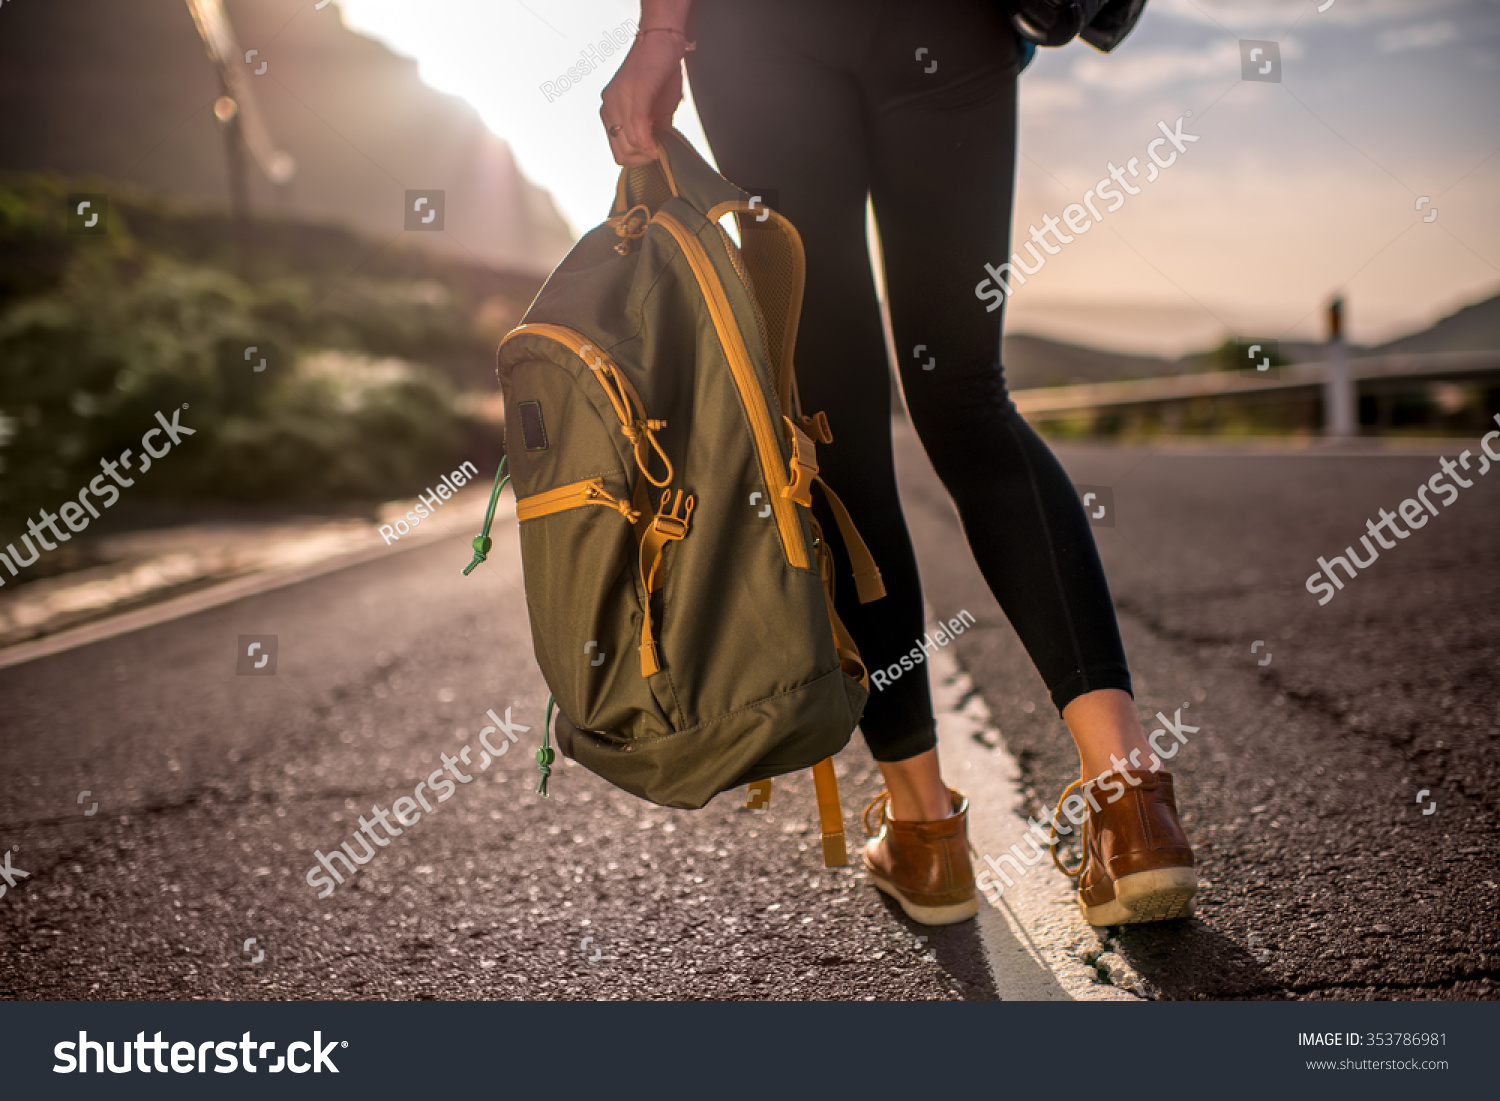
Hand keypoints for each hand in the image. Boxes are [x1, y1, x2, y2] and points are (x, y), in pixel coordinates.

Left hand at [600, 32, 684, 165]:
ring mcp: (618, 97)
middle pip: (621, 151)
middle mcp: (608, 105)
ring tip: (660, 144)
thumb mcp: (656, 110)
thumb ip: (652, 131)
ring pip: (628, 142)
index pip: (618, 151)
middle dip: (642, 158)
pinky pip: (636, 124)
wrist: (663, 40)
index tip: (655, 153)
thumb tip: (655, 152)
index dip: (638, 160)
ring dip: (646, 151)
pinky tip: (656, 143)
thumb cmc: (660, 72)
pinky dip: (647, 139)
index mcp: (610, 111)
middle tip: (659, 150)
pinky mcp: (634, 89)